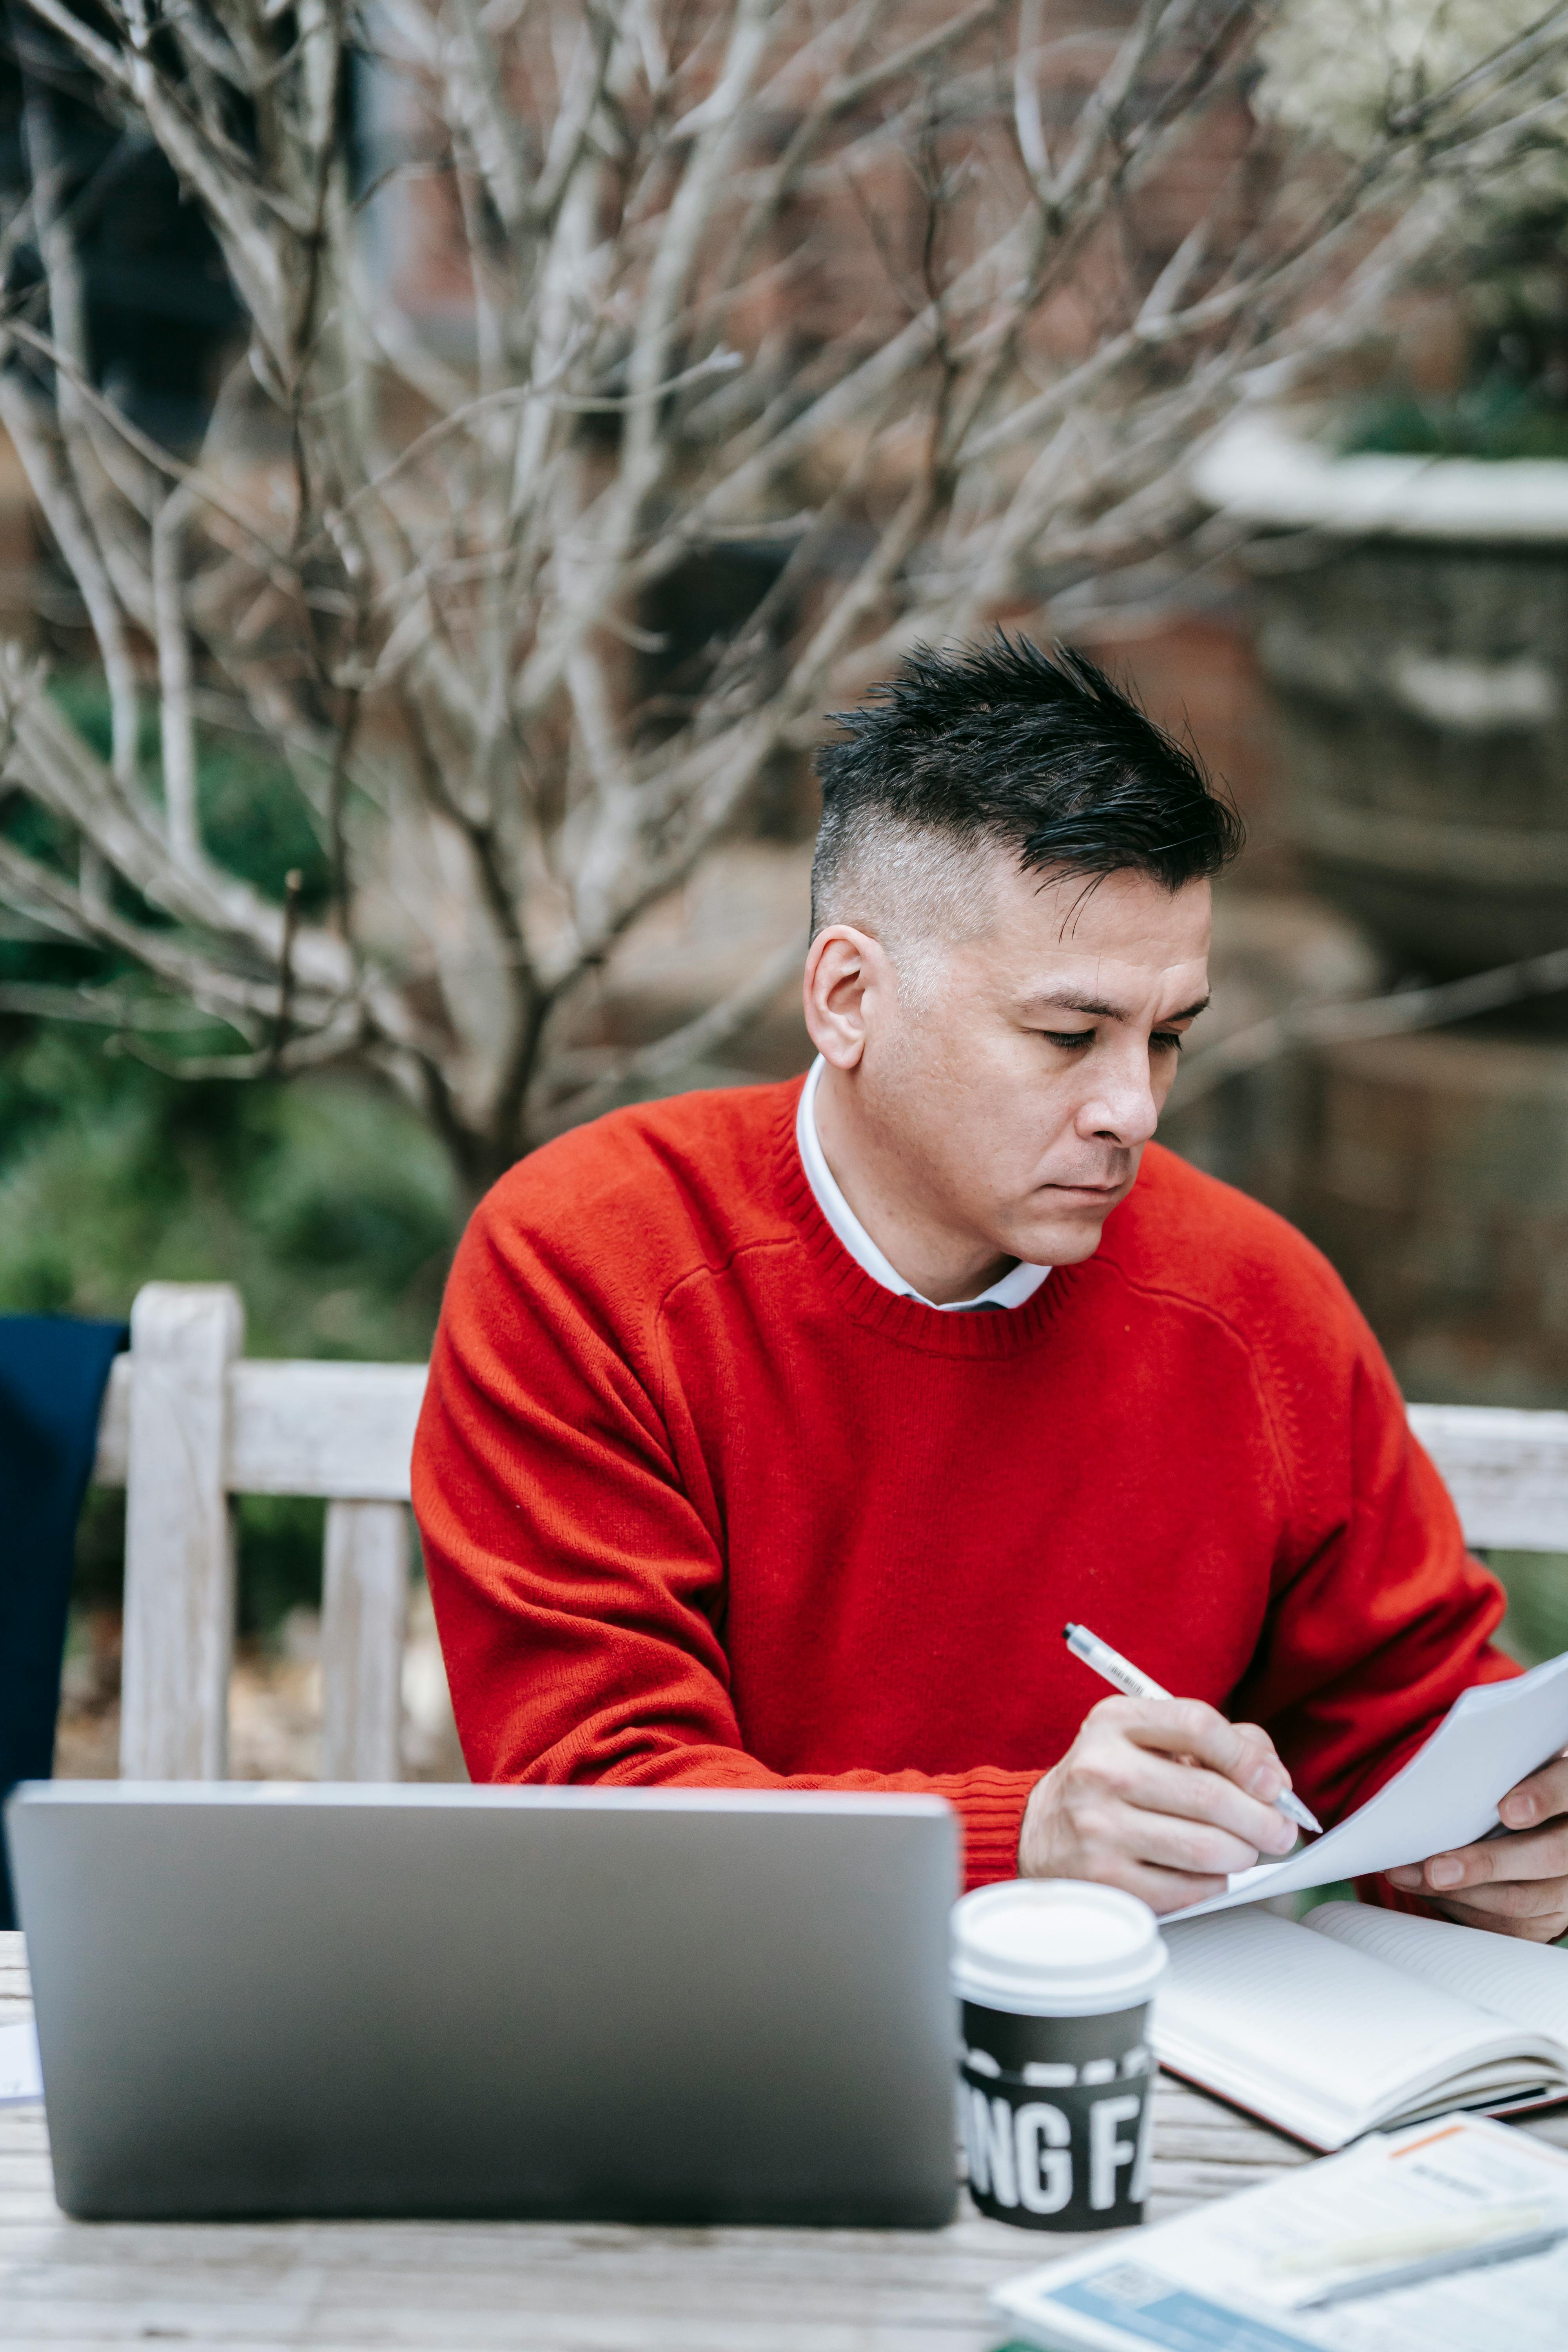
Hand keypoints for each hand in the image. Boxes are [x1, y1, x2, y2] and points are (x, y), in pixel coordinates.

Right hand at [1018, 1695, 1298, 1912]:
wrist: (1040, 1831)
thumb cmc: (1113, 1783)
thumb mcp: (1149, 1741)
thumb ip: (1219, 1744)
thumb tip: (1276, 1781)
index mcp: (1115, 1721)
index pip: (1197, 1724)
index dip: (1248, 1757)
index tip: (1272, 1784)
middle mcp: (1101, 1768)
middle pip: (1211, 1794)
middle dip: (1264, 1820)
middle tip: (1279, 1832)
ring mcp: (1097, 1825)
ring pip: (1206, 1847)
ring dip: (1242, 1854)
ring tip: (1242, 1851)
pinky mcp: (1103, 1878)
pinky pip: (1187, 1889)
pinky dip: (1212, 1884)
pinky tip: (1205, 1873)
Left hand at [1386, 1752, 1567, 1941]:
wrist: (1538, 1830)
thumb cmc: (1510, 1789)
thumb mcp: (1512, 1773)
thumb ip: (1496, 1774)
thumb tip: (1438, 1779)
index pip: (1566, 1787)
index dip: (1543, 1797)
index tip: (1507, 1810)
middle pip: (1547, 1856)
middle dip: (1485, 1864)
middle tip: (1436, 1869)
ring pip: (1523, 1899)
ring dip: (1459, 1893)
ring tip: (1409, 1877)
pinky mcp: (1552, 1918)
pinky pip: (1509, 1925)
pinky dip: (1462, 1908)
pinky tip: (1427, 1892)